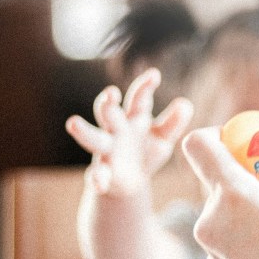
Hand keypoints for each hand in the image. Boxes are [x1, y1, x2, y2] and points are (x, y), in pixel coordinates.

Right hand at [66, 68, 193, 195]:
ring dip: (84, 131)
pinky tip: (99, 182)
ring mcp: (107, 150)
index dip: (145, 86)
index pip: (138, 99)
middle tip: (110, 94)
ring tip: (72, 123)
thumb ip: (173, 123)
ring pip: (93, 138)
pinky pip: (96, 174)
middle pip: (109, 113)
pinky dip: (96, 178)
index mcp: (134, 118)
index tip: (154, 75)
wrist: (131, 182)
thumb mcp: (163, 138)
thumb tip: (186, 104)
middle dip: (108, 103)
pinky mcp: (102, 173)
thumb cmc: (146, 151)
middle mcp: (116, 130)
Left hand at [181, 127, 258, 258]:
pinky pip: (228, 234)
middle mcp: (211, 219)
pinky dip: (247, 229)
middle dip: (244, 172)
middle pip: (215, 177)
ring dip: (249, 203)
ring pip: (224, 208)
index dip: (218, 136)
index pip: (199, 145)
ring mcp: (211, 248)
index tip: (245, 143)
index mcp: (233, 196)